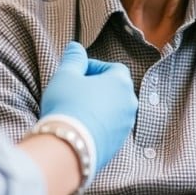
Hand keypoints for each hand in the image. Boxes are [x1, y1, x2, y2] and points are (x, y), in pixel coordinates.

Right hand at [39, 42, 137, 170]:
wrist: (70, 147)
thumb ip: (73, 58)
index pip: (112, 67)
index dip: (93, 68)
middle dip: (96, 87)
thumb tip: (75, 47)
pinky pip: (109, 128)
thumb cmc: (68, 105)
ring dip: (97, 106)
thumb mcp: (65, 75)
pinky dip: (97, 124)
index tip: (76, 74)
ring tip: (75, 110)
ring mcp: (126, 125)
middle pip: (114, 89)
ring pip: (113, 109)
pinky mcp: (118, 143)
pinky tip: (79, 127)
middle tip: (75, 91)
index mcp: (121, 82)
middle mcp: (129, 103)